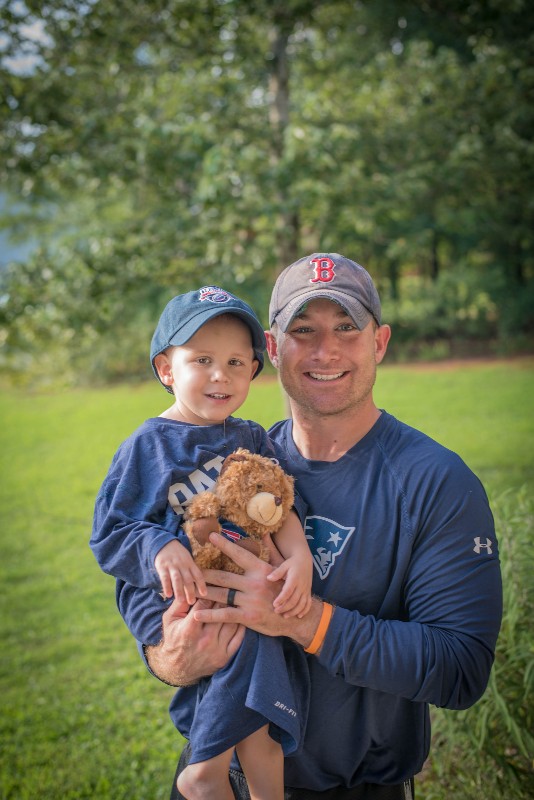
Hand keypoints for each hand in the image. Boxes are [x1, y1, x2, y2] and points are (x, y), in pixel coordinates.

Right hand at [145, 595, 244, 685]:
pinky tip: (240, 616)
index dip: (210, 591)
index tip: (215, 583)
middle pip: (220, 611)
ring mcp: (216, 650)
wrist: (178, 668)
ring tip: (236, 599)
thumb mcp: (169, 619)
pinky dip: (241, 625)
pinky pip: (239, 637)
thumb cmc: (173, 638)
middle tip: (229, 588)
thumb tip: (190, 585)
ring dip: (234, 609)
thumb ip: (179, 602)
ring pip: (231, 623)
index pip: (205, 603)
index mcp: (189, 629)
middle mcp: (204, 640)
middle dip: (224, 597)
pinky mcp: (225, 657)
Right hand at [154, 539, 206, 603]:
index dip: (202, 584)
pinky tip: (168, 595)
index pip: (198, 574)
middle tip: (192, 602)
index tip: (205, 594)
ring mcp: (172, 565)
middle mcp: (182, 564)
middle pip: (188, 579)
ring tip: (181, 601)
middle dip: (190, 591)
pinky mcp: (162, 566)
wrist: (164, 543)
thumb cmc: (178, 554)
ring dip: (179, 590)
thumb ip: (191, 571)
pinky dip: (167, 586)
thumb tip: (198, 586)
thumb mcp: (187, 559)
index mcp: (190, 563)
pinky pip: (165, 577)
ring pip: (177, 579)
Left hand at [195, 533, 323, 647]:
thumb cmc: (284, 590)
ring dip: (204, 592)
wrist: (294, 617)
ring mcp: (250, 601)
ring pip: (221, 594)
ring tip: (189, 589)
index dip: (224, 545)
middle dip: (205, 573)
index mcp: (261, 570)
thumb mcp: (281, 569)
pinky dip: (209, 614)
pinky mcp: (248, 617)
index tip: (211, 536)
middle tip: (192, 569)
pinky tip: (196, 614)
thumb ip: (270, 550)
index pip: (239, 554)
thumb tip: (265, 532)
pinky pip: (224, 615)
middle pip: (223, 576)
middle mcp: (254, 583)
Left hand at [268, 555, 312, 617]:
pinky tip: (299, 616)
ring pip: (302, 604)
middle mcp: (302, 585)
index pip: (288, 591)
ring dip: (294, 611)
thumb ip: (277, 572)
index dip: (281, 599)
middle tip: (276, 611)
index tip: (274, 604)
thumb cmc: (292, 563)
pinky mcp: (309, 592)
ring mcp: (306, 590)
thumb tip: (268, 578)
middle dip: (285, 607)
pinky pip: (309, 603)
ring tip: (285, 616)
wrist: (305, 560)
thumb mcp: (284, 565)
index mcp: (295, 578)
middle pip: (294, 600)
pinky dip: (305, 610)